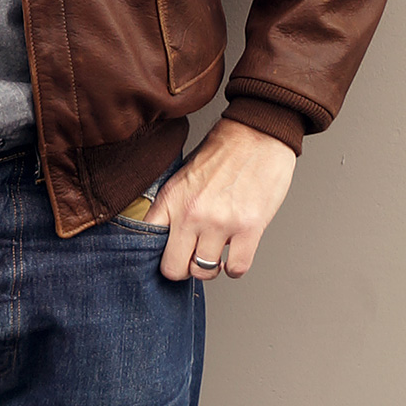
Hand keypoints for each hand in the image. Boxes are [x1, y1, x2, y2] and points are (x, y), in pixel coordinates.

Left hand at [143, 118, 295, 280]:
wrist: (257, 133)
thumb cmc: (223, 152)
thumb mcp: (185, 175)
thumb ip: (175, 206)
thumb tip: (168, 237)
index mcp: (172, 197)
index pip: (148, 240)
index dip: (156, 251)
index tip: (165, 252)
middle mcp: (192, 213)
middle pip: (173, 268)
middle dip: (182, 268)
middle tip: (191, 258)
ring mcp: (220, 223)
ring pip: (204, 272)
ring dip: (211, 267)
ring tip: (216, 252)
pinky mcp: (249, 229)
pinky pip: (236, 269)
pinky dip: (235, 267)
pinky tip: (235, 252)